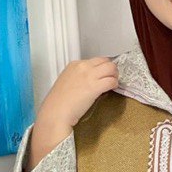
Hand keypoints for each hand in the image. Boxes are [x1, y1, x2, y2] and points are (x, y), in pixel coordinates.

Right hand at [23, 57, 119, 171]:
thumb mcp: (67, 82)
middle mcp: (83, 67)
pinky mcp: (95, 86)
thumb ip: (78, 78)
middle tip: (112, 78)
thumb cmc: (59, 102)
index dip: (102, 67)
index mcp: (74, 65)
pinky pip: (111, 80)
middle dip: (111, 69)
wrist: (56, 112)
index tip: (103, 74)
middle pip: (105, 61)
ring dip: (115, 75)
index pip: (95, 60)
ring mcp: (89, 76)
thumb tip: (89, 81)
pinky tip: (112, 89)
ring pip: (111, 68)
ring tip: (113, 83)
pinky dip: (115, 84)